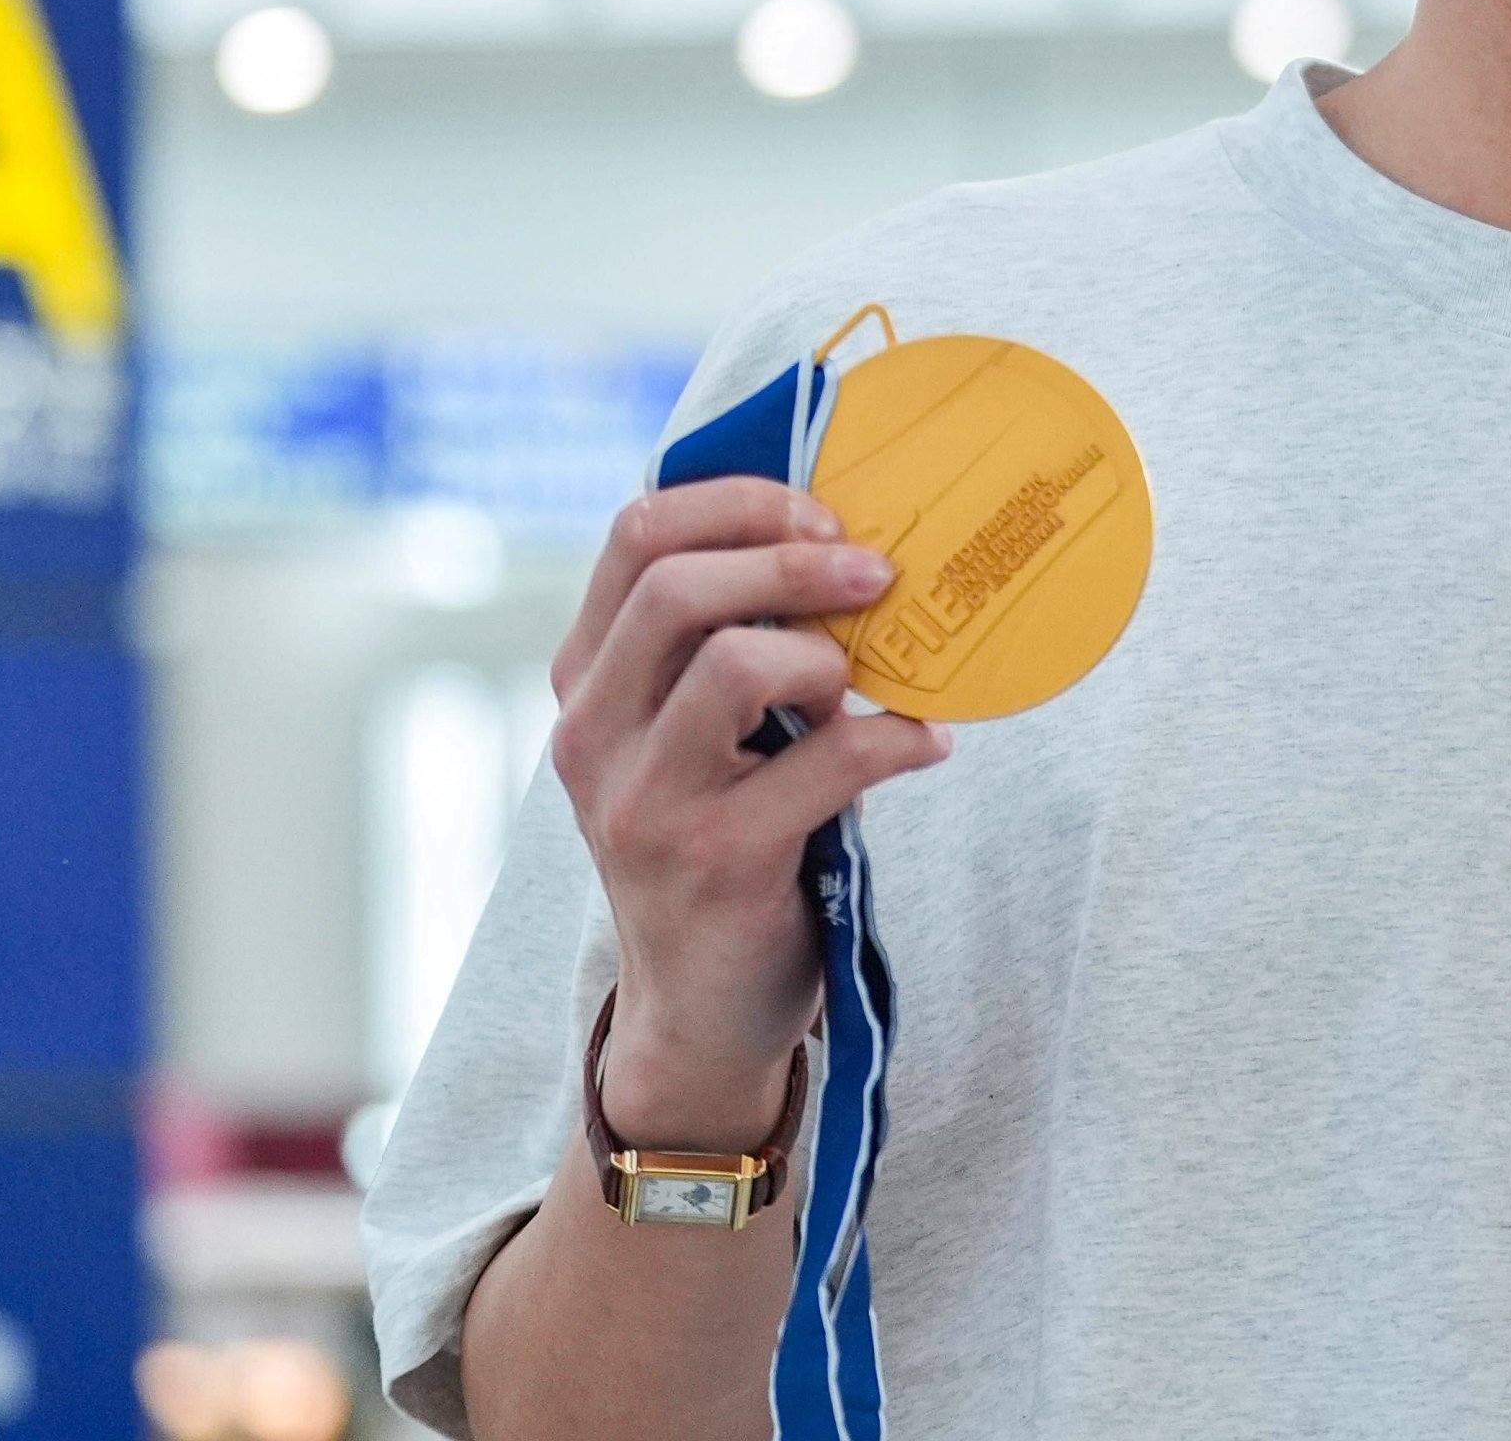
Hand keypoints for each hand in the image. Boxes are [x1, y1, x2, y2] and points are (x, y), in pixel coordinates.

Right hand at [546, 477, 953, 1144]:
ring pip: (737, 663)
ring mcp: (645, 802)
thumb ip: (729, 644)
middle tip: (875, 570)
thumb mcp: (696, 734)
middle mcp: (594, 733)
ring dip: (830, 655)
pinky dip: (895, 741)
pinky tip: (924, 744)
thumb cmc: (721, 839)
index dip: (738, 503)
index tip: (820, 516)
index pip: (635, 535)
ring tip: (870, 685)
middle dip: (794, 559)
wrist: (698, 1007)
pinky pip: (824, 762)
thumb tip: (846, 544)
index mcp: (587, 681)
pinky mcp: (714, 861)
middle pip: (677, 584)